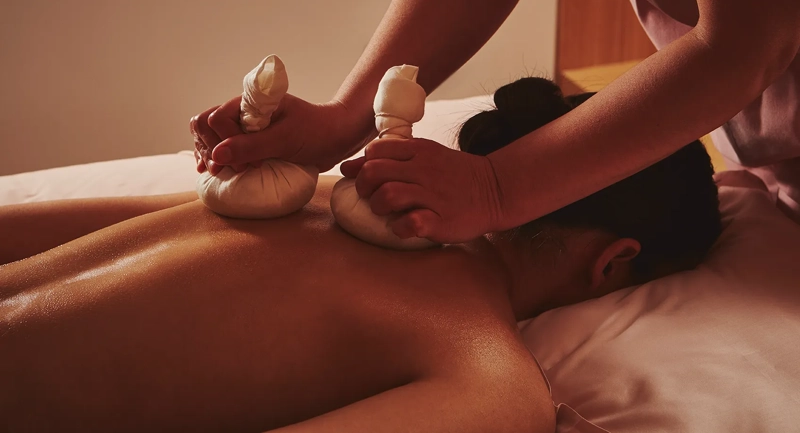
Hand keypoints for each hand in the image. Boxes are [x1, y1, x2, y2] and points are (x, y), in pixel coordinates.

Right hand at [190, 94, 373, 174]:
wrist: (336, 137)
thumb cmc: (316, 132)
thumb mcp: (286, 139)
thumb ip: (253, 145)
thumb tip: (217, 156)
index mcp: (250, 103)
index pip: (216, 119)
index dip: (224, 143)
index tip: (249, 163)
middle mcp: (242, 113)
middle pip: (204, 126)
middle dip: (209, 149)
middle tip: (231, 171)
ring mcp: (244, 129)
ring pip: (209, 137)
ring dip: (209, 155)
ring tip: (220, 173)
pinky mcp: (250, 144)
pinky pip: (222, 149)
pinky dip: (215, 159)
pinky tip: (215, 171)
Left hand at [340, 138, 503, 242]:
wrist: (495, 190)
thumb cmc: (453, 175)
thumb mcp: (425, 157)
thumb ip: (389, 159)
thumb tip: (347, 167)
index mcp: (419, 151)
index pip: (375, 151)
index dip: (364, 167)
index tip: (370, 180)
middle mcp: (424, 170)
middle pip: (374, 173)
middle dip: (363, 188)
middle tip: (370, 198)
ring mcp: (432, 195)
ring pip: (388, 196)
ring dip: (378, 207)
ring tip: (385, 213)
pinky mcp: (441, 220)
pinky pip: (409, 223)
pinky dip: (399, 228)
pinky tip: (403, 228)